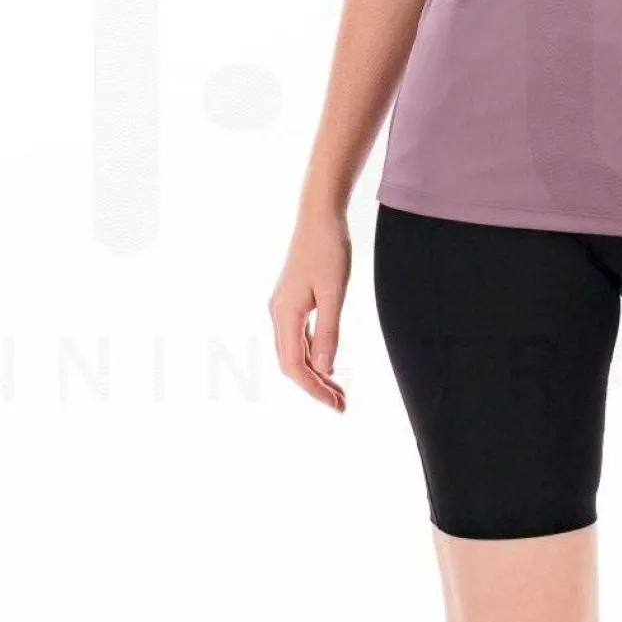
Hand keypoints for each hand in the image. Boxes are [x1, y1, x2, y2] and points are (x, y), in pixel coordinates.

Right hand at [268, 205, 350, 408]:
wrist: (319, 216)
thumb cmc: (328, 250)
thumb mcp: (334, 294)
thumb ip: (329, 332)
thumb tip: (325, 369)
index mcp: (285, 314)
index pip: (294, 366)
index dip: (314, 390)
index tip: (335, 405)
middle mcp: (278, 314)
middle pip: (292, 363)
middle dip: (315, 387)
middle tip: (342, 405)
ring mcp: (284, 308)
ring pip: (295, 352)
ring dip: (316, 374)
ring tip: (340, 391)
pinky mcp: (293, 301)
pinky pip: (299, 338)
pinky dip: (314, 356)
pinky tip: (330, 366)